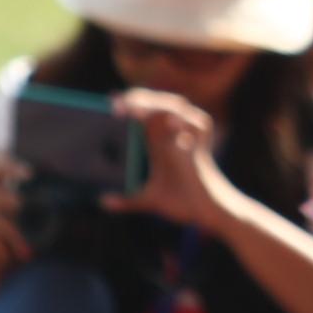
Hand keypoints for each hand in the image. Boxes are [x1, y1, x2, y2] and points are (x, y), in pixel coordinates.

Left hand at [114, 89, 239, 229]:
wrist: (210, 212)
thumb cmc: (184, 202)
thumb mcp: (150, 200)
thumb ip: (128, 200)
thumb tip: (102, 201)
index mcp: (159, 141)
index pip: (143, 112)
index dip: (128, 103)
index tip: (109, 100)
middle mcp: (173, 134)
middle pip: (156, 103)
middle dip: (137, 100)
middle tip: (114, 103)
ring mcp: (188, 136)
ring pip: (172, 107)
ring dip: (153, 105)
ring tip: (133, 110)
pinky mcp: (200, 145)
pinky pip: (192, 125)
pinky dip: (180, 120)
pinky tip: (169, 122)